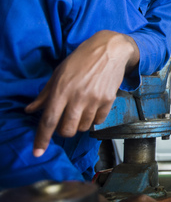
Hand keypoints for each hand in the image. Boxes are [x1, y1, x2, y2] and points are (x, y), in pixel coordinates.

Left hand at [25, 30, 138, 156]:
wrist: (110, 49)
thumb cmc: (82, 58)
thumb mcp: (59, 72)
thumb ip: (45, 94)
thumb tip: (30, 109)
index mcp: (62, 89)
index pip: (48, 120)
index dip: (41, 139)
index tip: (38, 152)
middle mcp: (78, 97)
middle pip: (67, 129)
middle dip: (63, 131)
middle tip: (64, 122)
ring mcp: (95, 100)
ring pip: (83, 127)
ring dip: (79, 124)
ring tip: (80, 111)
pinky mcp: (108, 100)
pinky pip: (98, 121)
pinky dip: (93, 120)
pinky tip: (92, 109)